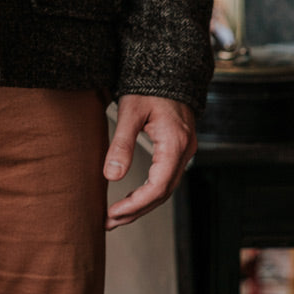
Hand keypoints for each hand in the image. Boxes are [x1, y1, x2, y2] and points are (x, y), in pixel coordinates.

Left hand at [104, 94, 196, 229]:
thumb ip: (121, 144)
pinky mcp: (178, 150)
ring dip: (141, 205)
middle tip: (109, 222)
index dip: (136, 204)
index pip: (158, 186)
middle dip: (136, 211)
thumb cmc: (148, 87)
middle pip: (162, 193)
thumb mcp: (129, 112)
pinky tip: (131, 199)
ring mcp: (184, 151)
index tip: (112, 214)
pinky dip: (148, 193)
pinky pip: (165, 178)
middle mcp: (184, 151)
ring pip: (165, 188)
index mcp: (175, 144)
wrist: (167, 71)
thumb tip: (111, 176)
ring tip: (115, 217)